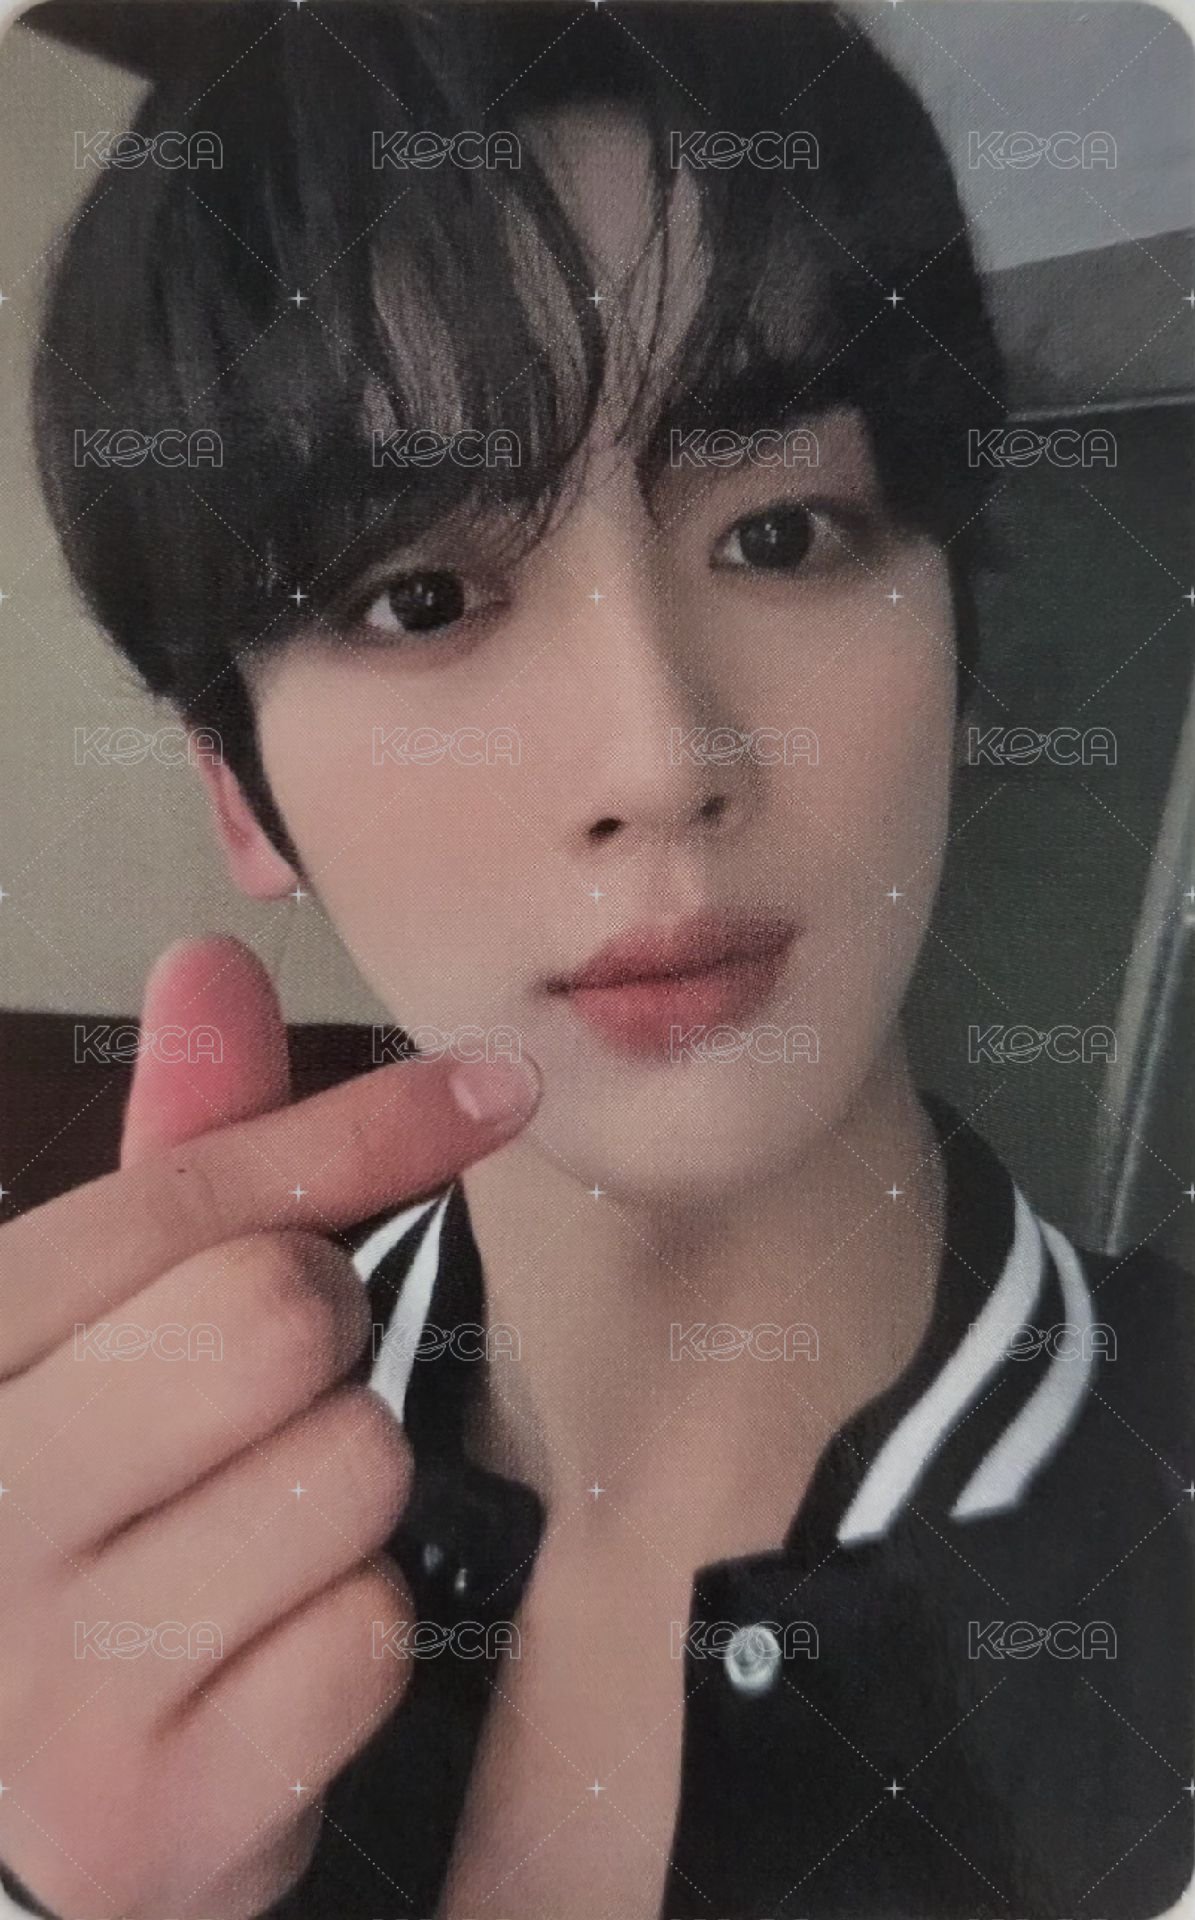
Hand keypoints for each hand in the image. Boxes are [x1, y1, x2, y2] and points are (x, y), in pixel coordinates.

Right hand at [0, 937, 539, 1918]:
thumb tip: (209, 968)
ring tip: (241, 1543)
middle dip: (318, 1342)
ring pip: (347, 1469)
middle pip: (275, 1315)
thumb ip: (166, 1169)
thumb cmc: (64, 1535)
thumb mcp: (83, 1341)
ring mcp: (55, 1676)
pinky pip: (362, 1631)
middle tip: (255, 1404)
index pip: (183, 1201)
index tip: (485, 1088)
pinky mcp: (159, 1808)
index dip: (351, 1130)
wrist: (6, 1814)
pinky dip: (344, 1635)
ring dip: (337, 1496)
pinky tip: (254, 1660)